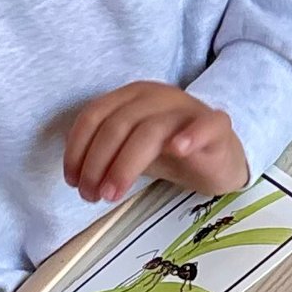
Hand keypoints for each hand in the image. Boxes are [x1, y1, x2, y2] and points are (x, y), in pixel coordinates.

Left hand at [64, 83, 246, 205]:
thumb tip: (77, 177)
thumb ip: (105, 155)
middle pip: (118, 124)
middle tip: (92, 195)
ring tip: (113, 194)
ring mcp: (188, 108)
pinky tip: (177, 150)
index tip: (72, 180)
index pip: (94, 115)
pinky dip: (190, 135)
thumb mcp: (129, 150)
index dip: (77, 149)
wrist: (219, 156)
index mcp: (132, 96)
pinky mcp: (217, 126)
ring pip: (151, 130)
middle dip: (97, 163)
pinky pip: (206, 125)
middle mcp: (158, 95)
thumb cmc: (170, 151)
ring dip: (125, 165)